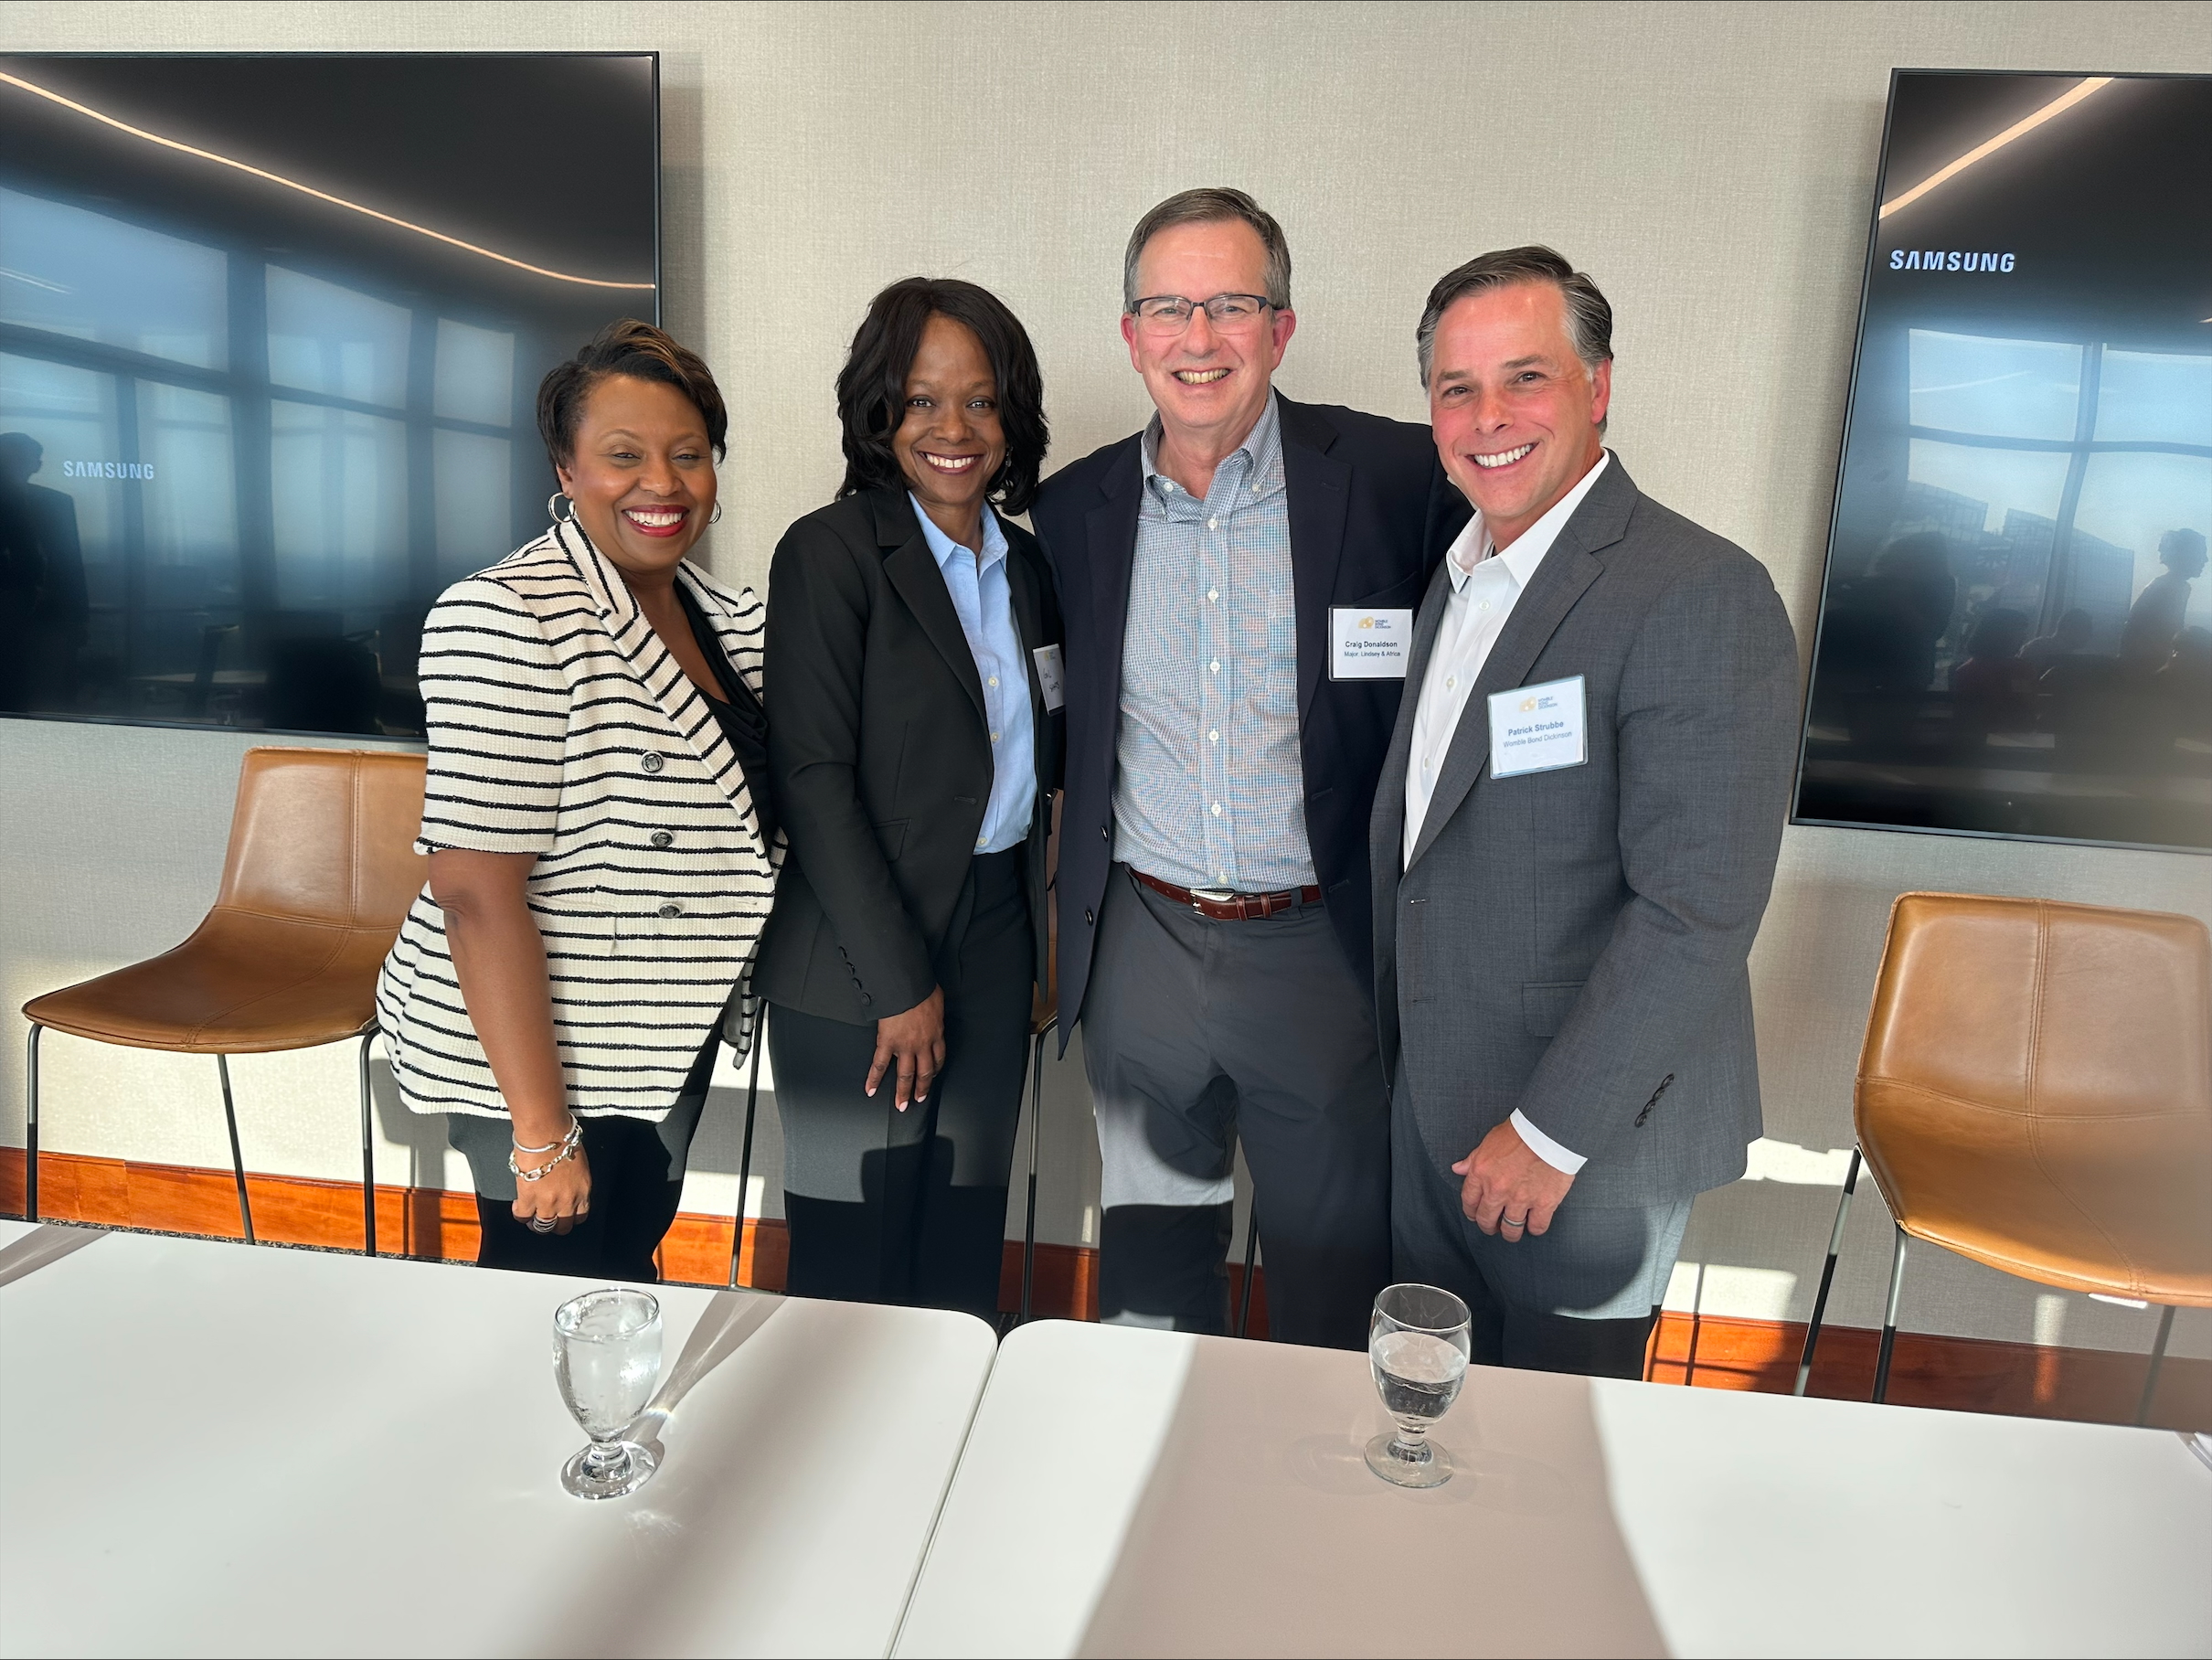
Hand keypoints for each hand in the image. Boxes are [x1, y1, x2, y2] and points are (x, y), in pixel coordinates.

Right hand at [512, 1142, 591, 1234]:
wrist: (547, 1135)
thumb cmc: (563, 1140)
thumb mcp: (578, 1163)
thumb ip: (574, 1179)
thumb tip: (565, 1182)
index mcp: (583, 1190)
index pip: (581, 1216)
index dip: (570, 1217)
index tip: (564, 1214)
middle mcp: (568, 1200)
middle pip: (563, 1226)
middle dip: (554, 1225)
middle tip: (546, 1219)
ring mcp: (548, 1202)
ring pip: (543, 1226)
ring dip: (535, 1223)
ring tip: (530, 1217)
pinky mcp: (529, 1199)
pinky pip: (523, 1216)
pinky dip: (519, 1213)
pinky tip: (517, 1205)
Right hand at [868, 986, 945, 1110]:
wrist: (907, 986)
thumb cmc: (922, 988)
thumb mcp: (937, 999)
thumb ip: (935, 1009)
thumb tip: (933, 1006)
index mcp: (936, 1033)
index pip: (939, 1058)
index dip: (936, 1070)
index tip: (932, 1076)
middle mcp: (922, 1044)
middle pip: (924, 1072)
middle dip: (922, 1088)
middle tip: (919, 1099)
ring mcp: (905, 1046)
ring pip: (906, 1075)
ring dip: (903, 1091)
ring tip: (901, 1105)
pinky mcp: (887, 1043)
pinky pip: (879, 1065)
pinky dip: (874, 1079)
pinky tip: (871, 1090)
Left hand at [1453, 1119, 1573, 1241]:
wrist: (1549, 1131)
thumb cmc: (1520, 1131)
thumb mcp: (1489, 1141)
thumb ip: (1472, 1159)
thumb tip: (1458, 1169)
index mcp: (1481, 1173)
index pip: (1469, 1201)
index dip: (1471, 1212)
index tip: (1475, 1215)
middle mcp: (1497, 1190)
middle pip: (1487, 1220)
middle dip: (1488, 1226)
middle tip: (1493, 1227)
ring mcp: (1520, 1199)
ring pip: (1510, 1229)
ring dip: (1509, 1233)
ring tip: (1512, 1231)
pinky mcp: (1544, 1203)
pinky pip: (1537, 1227)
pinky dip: (1535, 1228)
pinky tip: (1534, 1224)